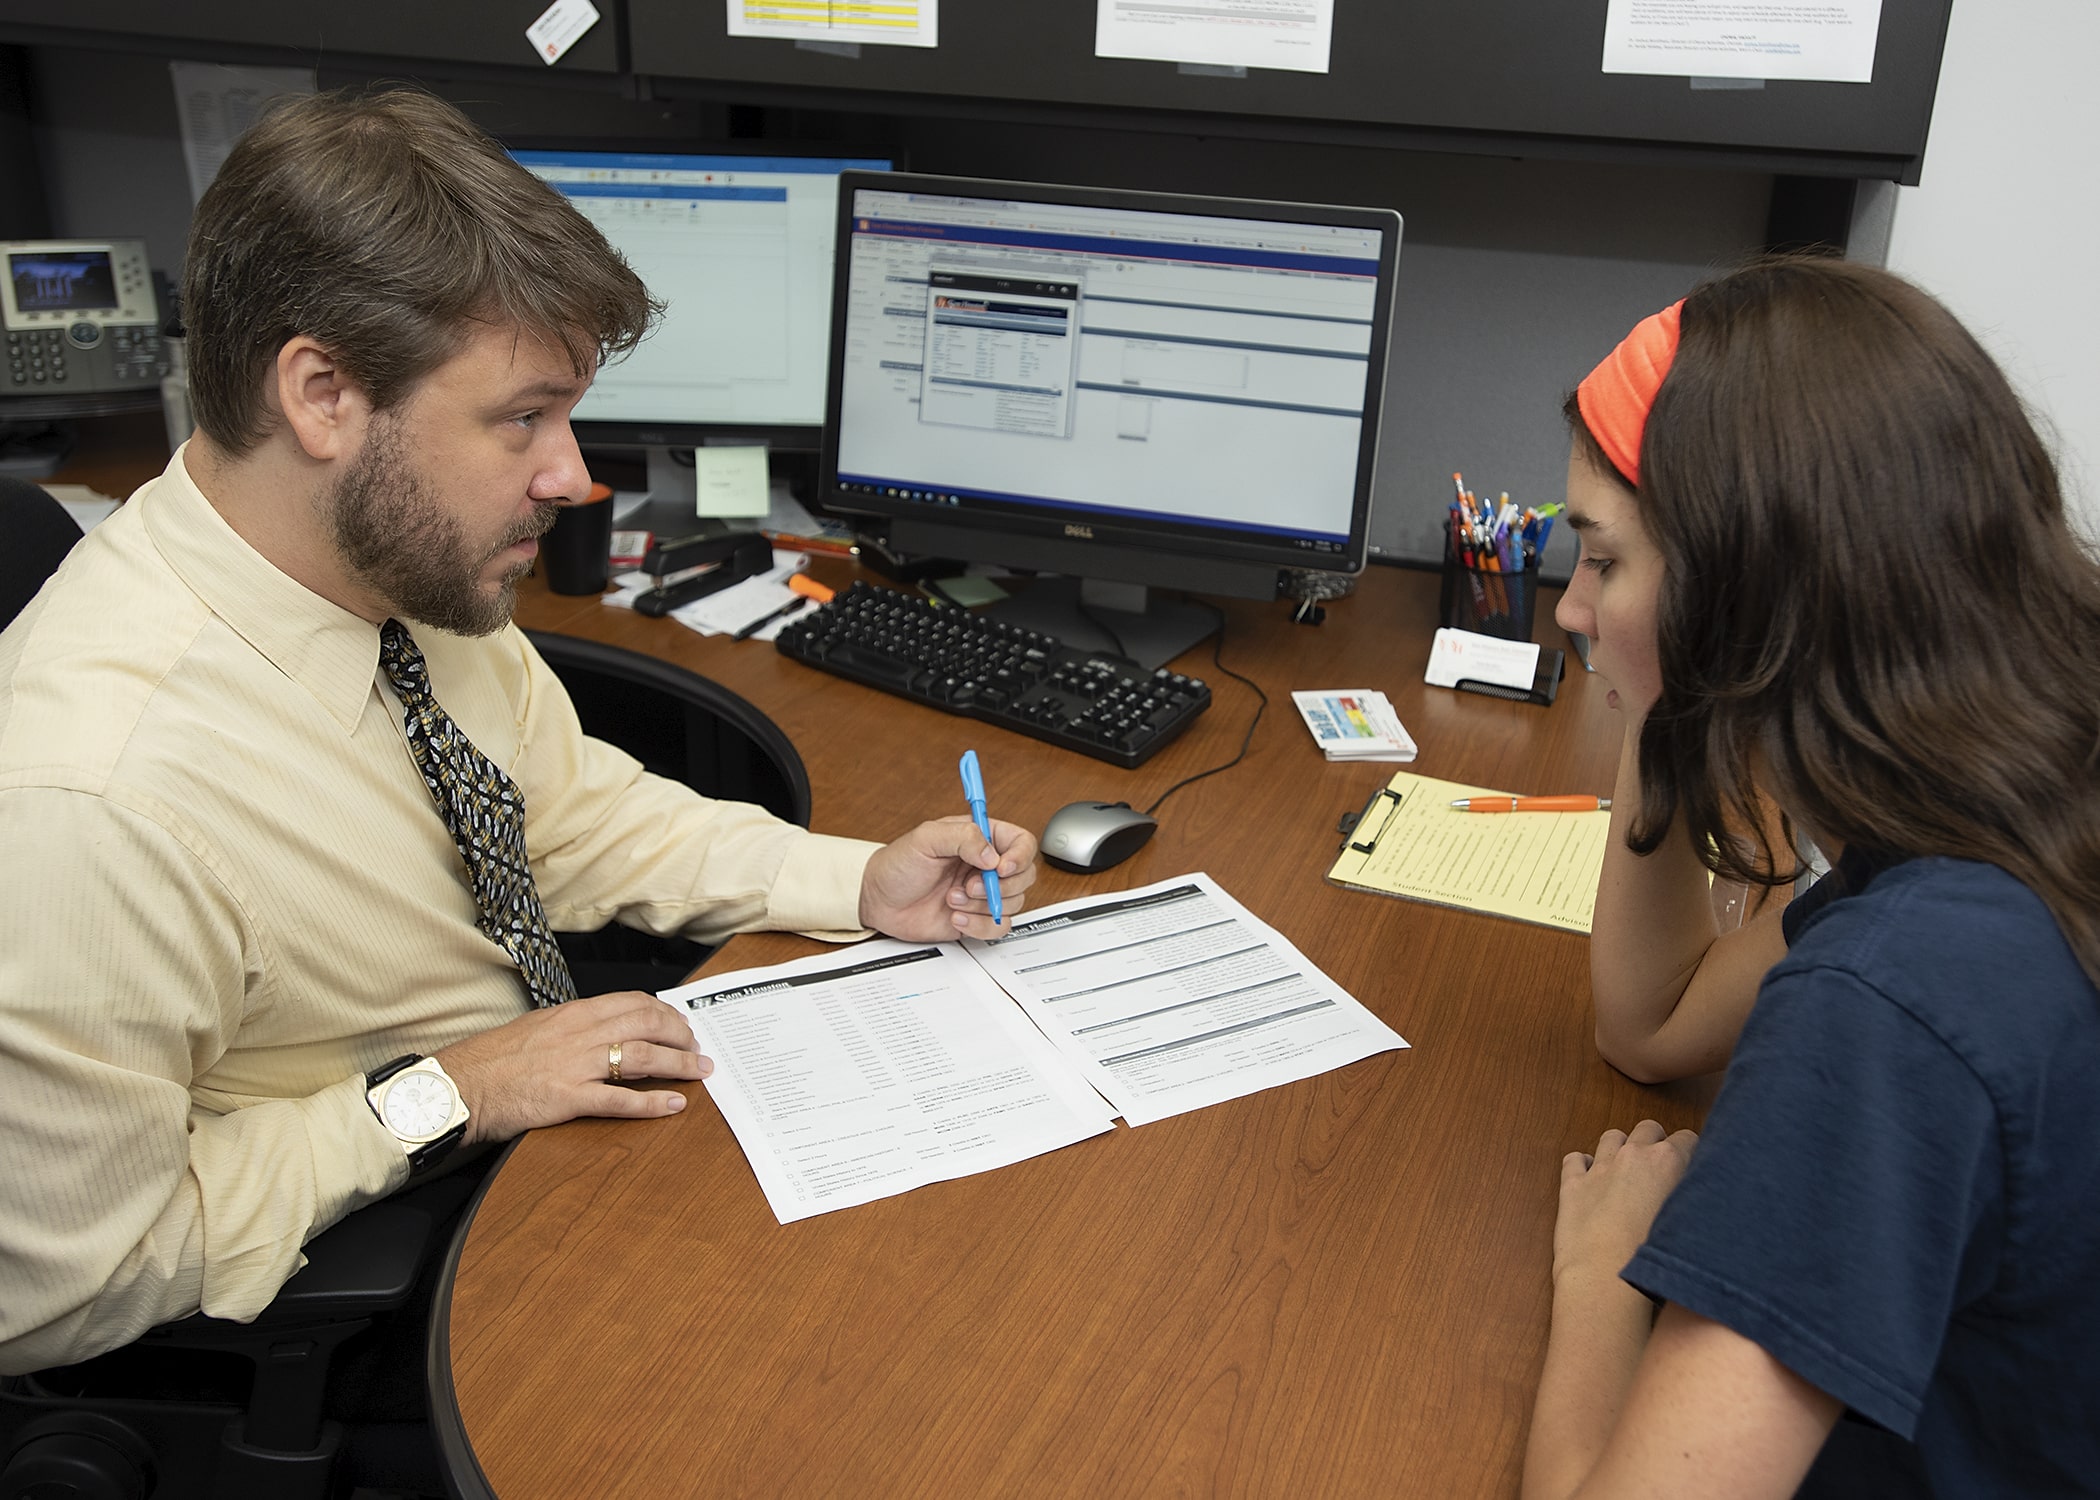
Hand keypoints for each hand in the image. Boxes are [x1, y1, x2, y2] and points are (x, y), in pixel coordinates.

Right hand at [434, 991, 711, 1144]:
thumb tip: (599, 1030)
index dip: (662, 1012)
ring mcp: (575, 1065)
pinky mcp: (568, 1098)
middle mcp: (579, 1033)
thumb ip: (570, 1028)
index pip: (631, 1002)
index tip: (679, 1022)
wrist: (459, 1085)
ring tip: (700, 1071)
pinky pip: (619, 1099)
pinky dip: (651, 1102)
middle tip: (698, 1046)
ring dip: (677, 1063)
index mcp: (572, 1013)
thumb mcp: (535, 1029)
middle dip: (680, 1034)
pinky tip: (673, 1104)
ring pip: (641, 1056)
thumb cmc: (492, 1059)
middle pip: (645, 1024)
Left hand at [859, 814, 1038, 940]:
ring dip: (982, 905)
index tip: (1001, 868)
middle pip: (1024, 876)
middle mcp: (986, 866)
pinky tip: (955, 917)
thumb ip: (963, 838)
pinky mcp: (976, 919)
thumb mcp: (926, 838)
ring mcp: (983, 894)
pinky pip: (997, 928)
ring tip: (952, 899)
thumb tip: (992, 855)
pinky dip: (979, 926)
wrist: (878, 901)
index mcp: (980, 839)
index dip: (1019, 857)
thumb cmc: (898, 865)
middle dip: (999, 886)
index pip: (1021, 842)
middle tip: (969, 886)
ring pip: (1013, 904)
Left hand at [1554, 1119, 1697, 1286]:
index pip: (1687, 1138)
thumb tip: (1697, 1198)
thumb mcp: (1691, 1224)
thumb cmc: (1657, 1258)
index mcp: (1668, 1161)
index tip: (1689, 1167)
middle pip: (1647, 1128)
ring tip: (1624, 1173)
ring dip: (1619, 1149)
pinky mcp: (1571, 1183)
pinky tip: (1589, 1183)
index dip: (1690, 1152)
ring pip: (1611, 1137)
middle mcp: (1633, 1155)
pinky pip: (1574, 1159)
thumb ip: (1694, 1199)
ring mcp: (1599, 1166)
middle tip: (1658, 1169)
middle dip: (1654, 1141)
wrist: (1606, 1277)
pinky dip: (1582, 1166)